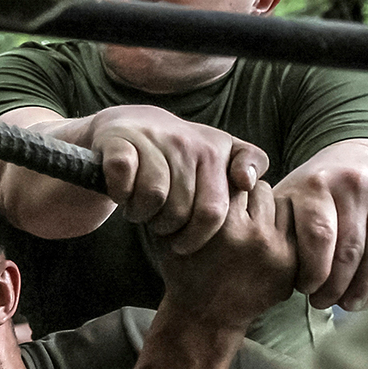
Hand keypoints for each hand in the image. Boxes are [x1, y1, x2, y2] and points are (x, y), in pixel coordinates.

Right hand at [88, 105, 267, 252]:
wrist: (127, 126)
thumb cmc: (177, 152)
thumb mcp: (218, 154)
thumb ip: (248, 163)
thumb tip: (248, 182)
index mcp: (214, 151)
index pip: (212, 211)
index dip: (195, 237)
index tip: (183, 243)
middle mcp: (185, 142)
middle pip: (179, 211)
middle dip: (165, 227)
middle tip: (158, 222)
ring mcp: (152, 139)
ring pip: (152, 197)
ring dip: (140, 212)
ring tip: (140, 208)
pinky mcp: (119, 141)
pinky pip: (124, 179)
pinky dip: (120, 193)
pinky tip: (122, 192)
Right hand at [153, 181, 294, 331]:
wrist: (205, 317)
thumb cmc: (186, 270)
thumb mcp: (175, 234)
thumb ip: (189, 201)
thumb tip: (208, 167)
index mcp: (220, 225)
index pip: (233, 181)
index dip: (224, 187)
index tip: (218, 198)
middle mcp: (251, 235)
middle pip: (259, 189)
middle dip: (247, 196)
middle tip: (236, 212)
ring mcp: (275, 250)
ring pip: (280, 203)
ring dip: (267, 209)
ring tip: (251, 225)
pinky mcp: (291, 263)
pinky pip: (293, 227)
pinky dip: (280, 228)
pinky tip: (264, 239)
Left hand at [277, 151, 367, 309]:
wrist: (358, 151)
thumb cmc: (314, 189)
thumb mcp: (288, 197)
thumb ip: (274, 227)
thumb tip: (258, 268)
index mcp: (317, 184)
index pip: (318, 238)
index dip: (314, 272)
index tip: (305, 290)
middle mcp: (354, 182)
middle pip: (349, 250)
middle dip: (336, 286)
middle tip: (325, 304)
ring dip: (364, 286)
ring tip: (350, 304)